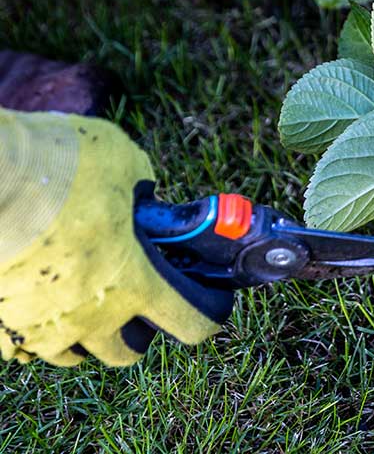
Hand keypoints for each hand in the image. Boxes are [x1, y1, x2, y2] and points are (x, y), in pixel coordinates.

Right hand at [0, 110, 232, 365]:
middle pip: (127, 352)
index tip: (210, 299)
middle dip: (140, 330)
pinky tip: (40, 298)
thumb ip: (142, 188)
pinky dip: (37, 328)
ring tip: (88, 297)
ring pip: (74, 354)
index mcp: (134, 282)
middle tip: (139, 296)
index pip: (192, 322)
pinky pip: (23, 346)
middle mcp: (91, 316)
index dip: (209, 312)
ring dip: (89, 333)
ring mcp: (41, 326)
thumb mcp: (124, 163)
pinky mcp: (0, 324)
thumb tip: (142, 192)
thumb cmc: (60, 166)